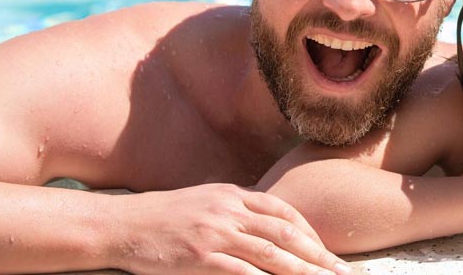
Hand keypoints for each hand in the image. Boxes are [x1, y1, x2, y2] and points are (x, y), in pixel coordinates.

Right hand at [116, 184, 349, 274]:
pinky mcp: (201, 258)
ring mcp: (216, 234)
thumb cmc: (160, 217)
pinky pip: (242, 272)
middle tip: (341, 272)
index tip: (326, 251)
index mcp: (232, 195)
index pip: (283, 212)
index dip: (310, 232)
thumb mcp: (202, 202)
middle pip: (286, 234)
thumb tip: (262, 222)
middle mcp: (229, 211)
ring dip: (303, 272)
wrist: (120, 225)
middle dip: (318, 255)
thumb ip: (233, 210)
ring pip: (271, 254)